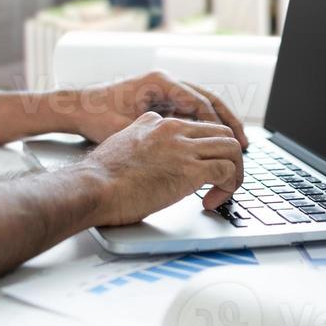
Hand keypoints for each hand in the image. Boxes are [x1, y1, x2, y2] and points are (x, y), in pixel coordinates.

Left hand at [67, 69, 248, 150]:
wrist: (76, 106)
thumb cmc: (96, 115)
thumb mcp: (127, 128)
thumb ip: (156, 135)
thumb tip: (183, 149)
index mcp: (161, 82)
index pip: (199, 103)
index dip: (216, 127)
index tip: (229, 146)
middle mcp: (166, 81)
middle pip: (208, 99)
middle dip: (228, 121)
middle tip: (244, 143)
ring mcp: (165, 88)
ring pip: (202, 103)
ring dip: (220, 122)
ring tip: (237, 142)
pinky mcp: (161, 98)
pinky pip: (190, 110)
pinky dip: (204, 124)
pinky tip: (213, 141)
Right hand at [81, 111, 243, 224]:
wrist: (92, 186)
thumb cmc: (100, 176)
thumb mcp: (121, 144)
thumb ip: (139, 142)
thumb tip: (147, 158)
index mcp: (157, 122)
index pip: (198, 128)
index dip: (205, 151)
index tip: (202, 171)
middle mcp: (174, 129)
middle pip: (222, 132)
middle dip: (229, 158)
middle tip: (221, 181)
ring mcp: (183, 148)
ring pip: (232, 148)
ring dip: (234, 173)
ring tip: (222, 192)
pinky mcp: (190, 170)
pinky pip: (227, 171)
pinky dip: (228, 187)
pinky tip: (210, 202)